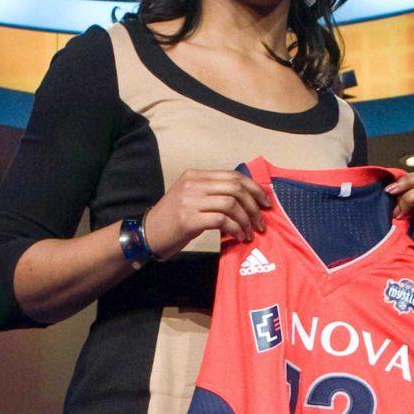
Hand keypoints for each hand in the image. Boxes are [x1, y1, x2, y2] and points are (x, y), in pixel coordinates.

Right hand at [143, 169, 271, 259]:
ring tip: (249, 233)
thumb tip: (247, 199)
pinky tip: (238, 237)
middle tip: (261, 223)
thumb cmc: (174, 220)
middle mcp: (193, 184)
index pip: (233, 176)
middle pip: (235, 188)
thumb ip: (214, 193)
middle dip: (254, 206)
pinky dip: (235, 229)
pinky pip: (222, 220)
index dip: (254, 189)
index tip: (266, 203)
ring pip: (231, 204)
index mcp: (196, 176)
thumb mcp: (193, 198)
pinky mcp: (188, 219)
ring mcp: (190, 200)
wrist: (148, 234)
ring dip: (246, 220)